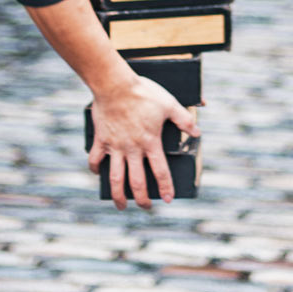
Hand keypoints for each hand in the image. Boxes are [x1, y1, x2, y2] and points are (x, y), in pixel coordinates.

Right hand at [87, 73, 197, 211]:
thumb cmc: (143, 93)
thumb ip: (183, 120)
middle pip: (137, 182)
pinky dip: (95, 169)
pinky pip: (95, 159)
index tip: (168, 199)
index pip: (161, 171)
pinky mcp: (101, 140)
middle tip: (146, 207)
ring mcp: (115, 146)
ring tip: (120, 206)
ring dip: (118, 195)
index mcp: (150, 142)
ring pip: (115, 178)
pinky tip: (97, 174)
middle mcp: (132, 149)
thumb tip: (197, 133)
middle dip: (142, 199)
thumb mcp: (169, 104)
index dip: (166, 187)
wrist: (114, 84)